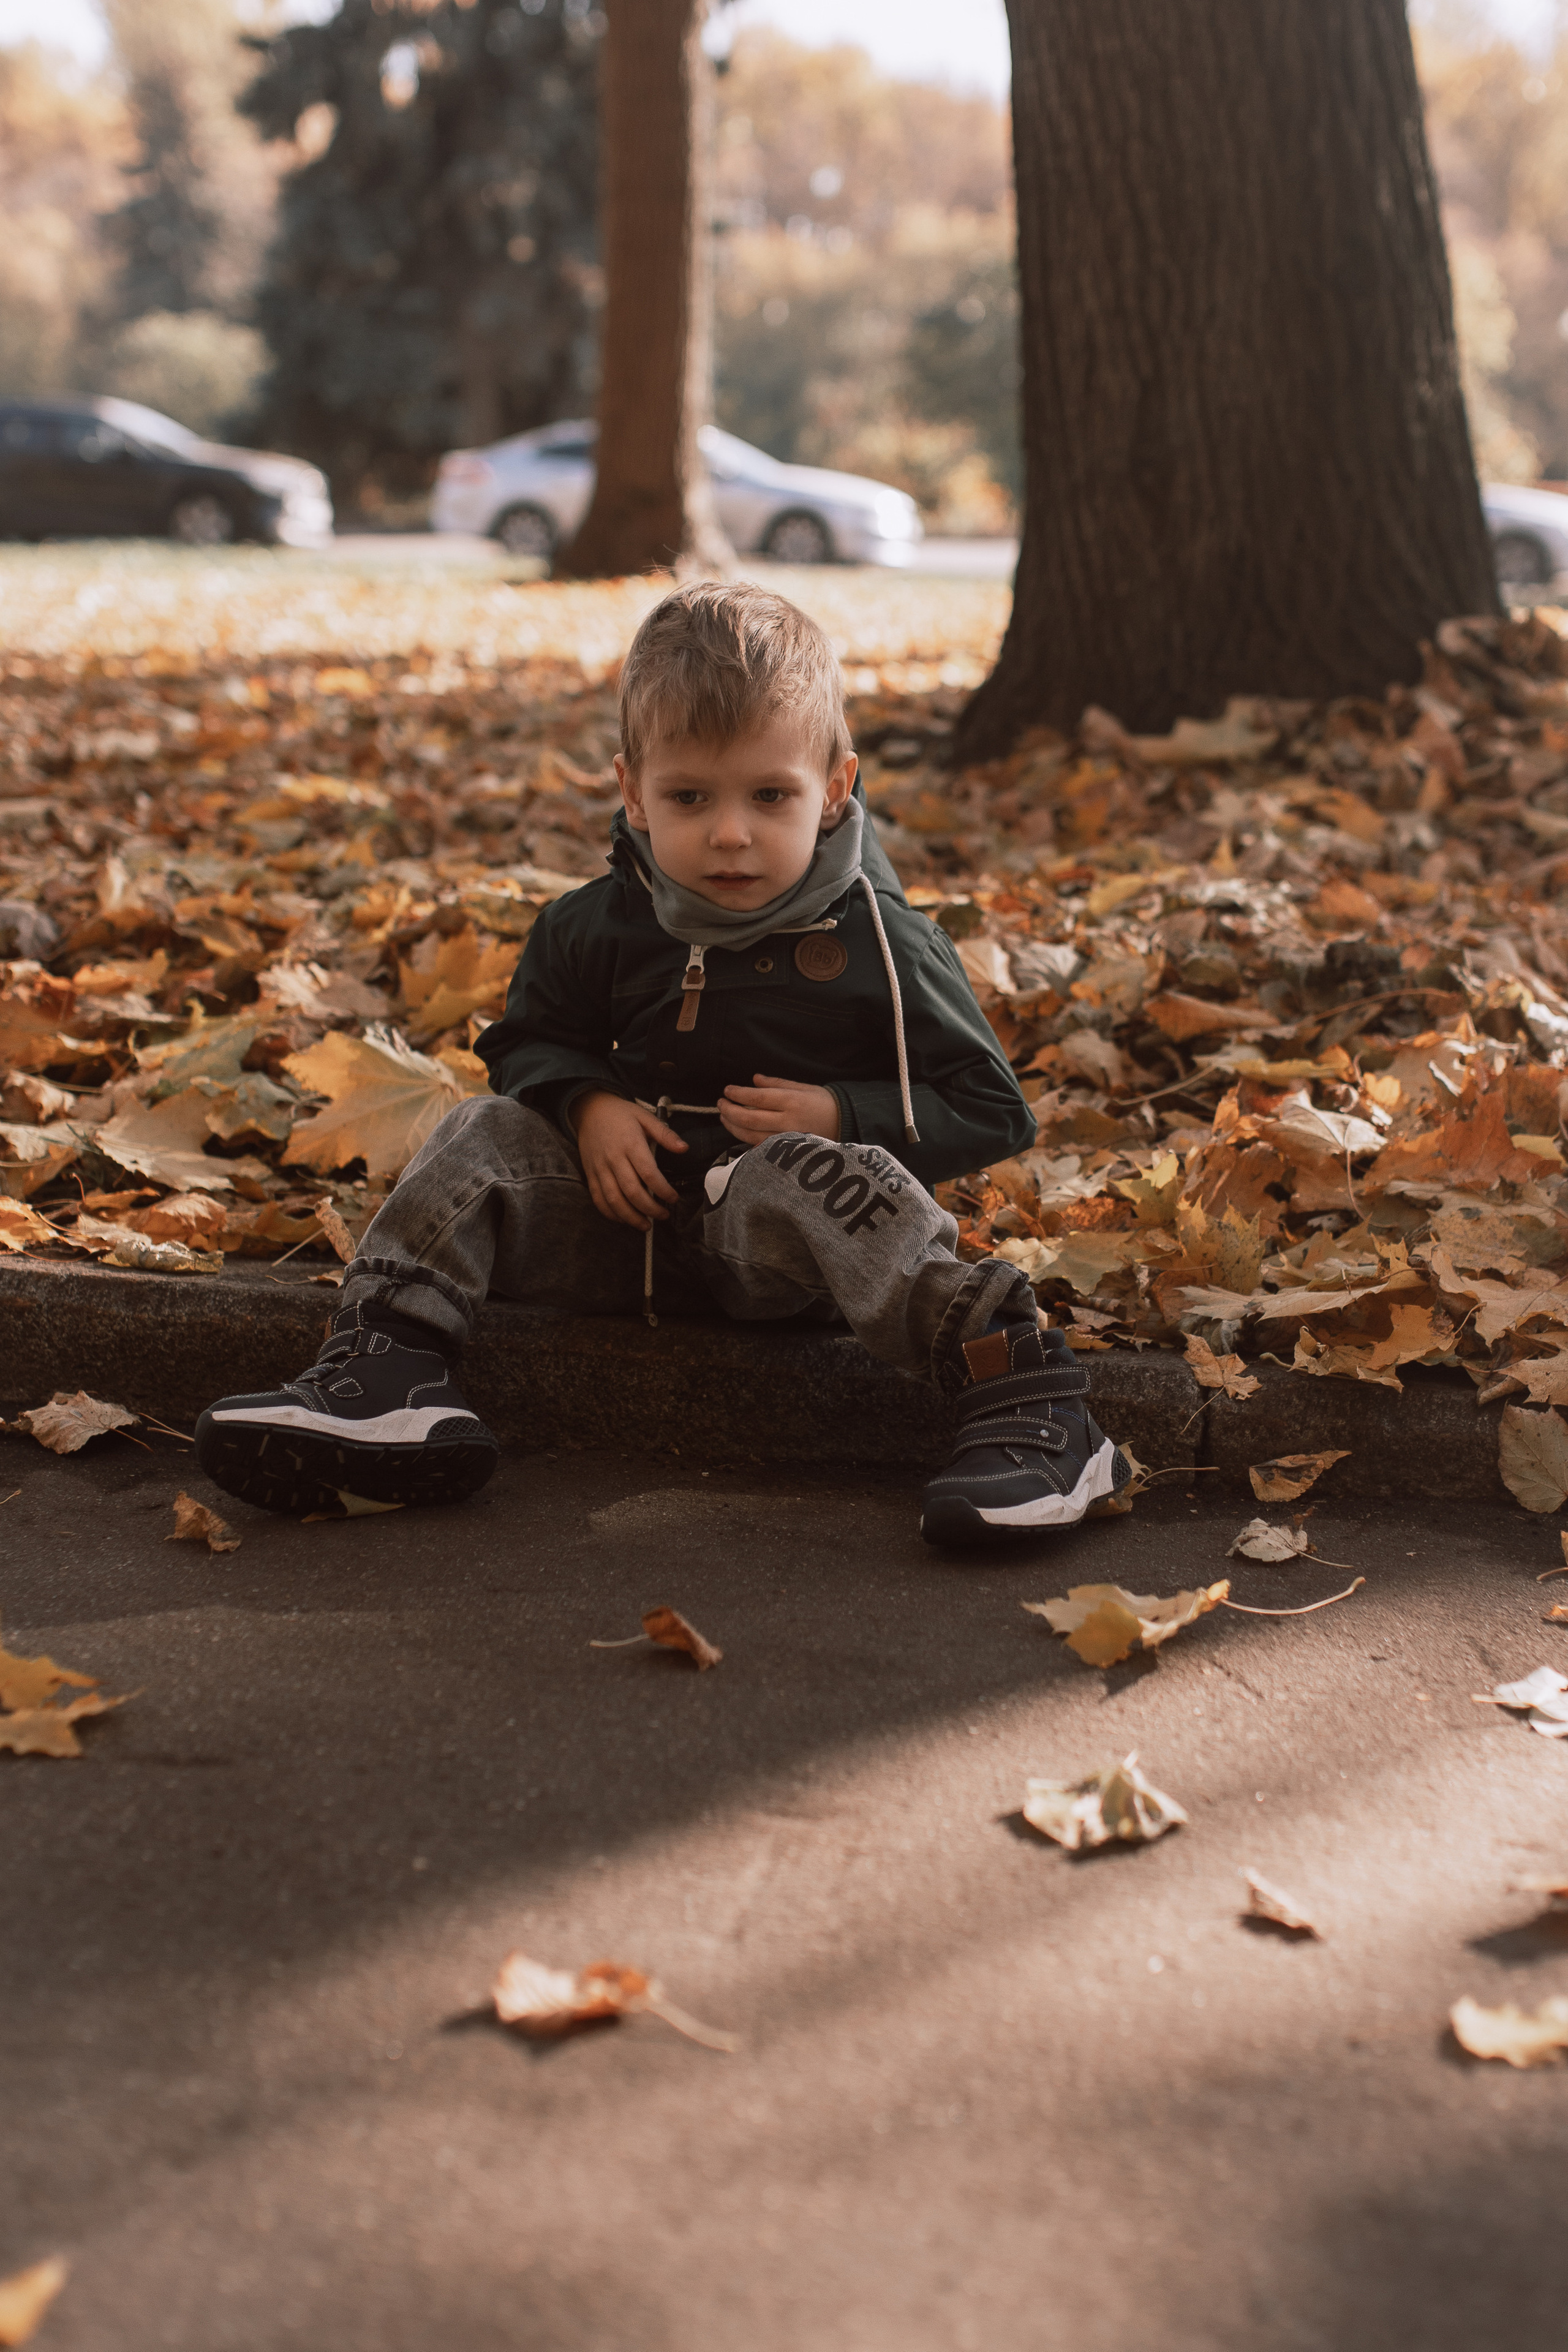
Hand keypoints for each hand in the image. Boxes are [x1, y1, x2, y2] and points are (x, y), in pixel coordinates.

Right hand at [570, 1090, 685, 1228]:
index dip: (663, 1190)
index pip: (648, 1173)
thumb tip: (685, 1148)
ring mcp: (600, 1168)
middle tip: (663, 1215)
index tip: (673, 1198)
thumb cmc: (621, 1114)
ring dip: (631, 1217)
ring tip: (646, 1225)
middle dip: (650, 1208)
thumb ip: (665, 1134)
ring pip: (614, 1200)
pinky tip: (624, 1219)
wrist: (589, 1110)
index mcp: (630, 1143)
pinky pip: (598, 1199)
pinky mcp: (590, 1174)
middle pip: (632, 1191)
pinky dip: (610, 1213)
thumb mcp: (645, 1117)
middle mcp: (614, 1158)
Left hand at [718, 1074, 840, 1145]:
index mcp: (792, 1102)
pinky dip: (745, 1139)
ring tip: (724, 1117)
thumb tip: (754, 1079)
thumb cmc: (822, 1103)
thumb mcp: (802, 1087)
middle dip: (730, 1111)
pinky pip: (759, 1147)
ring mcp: (786, 1139)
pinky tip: (738, 1131)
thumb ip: (776, 1083)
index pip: (757, 1098)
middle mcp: (788, 1121)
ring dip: (733, 1126)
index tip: (726, 1090)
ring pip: (751, 1135)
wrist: (844, 1124)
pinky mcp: (786, 1152)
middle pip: (750, 1119)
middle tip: (720, 1104)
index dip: (738, 1094)